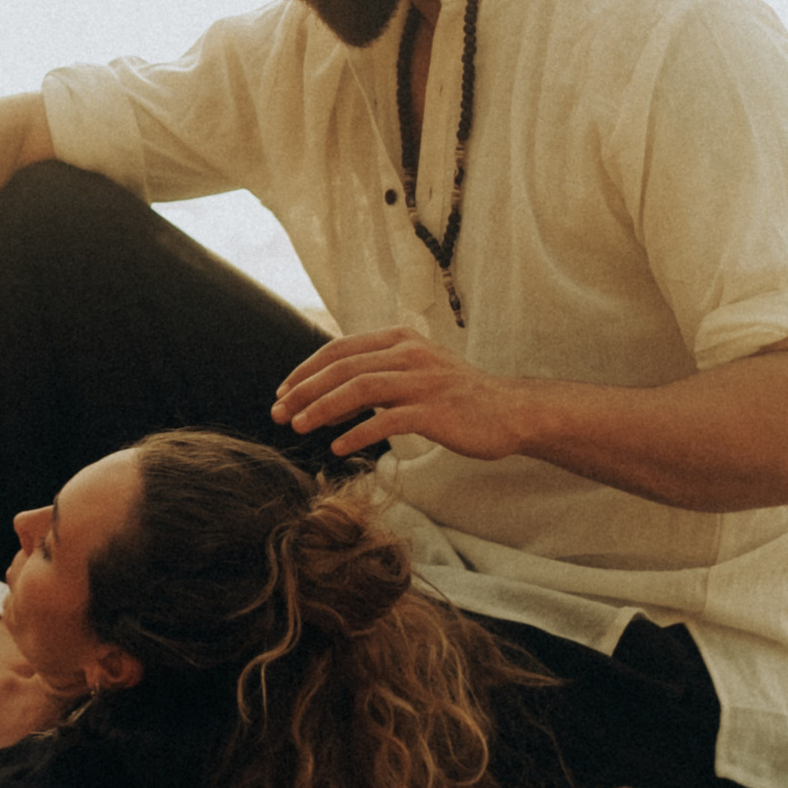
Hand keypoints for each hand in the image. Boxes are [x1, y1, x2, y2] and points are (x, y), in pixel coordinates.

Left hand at [273, 326, 527, 464]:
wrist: (510, 411)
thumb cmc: (456, 396)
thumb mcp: (414, 372)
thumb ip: (377, 373)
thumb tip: (328, 390)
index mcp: (400, 339)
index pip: (339, 349)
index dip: (305, 370)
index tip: (282, 392)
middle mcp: (409, 353)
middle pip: (343, 367)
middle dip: (304, 391)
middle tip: (278, 413)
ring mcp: (423, 381)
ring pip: (360, 389)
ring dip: (322, 409)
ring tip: (298, 427)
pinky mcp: (435, 411)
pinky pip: (387, 420)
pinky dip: (358, 433)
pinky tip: (338, 448)